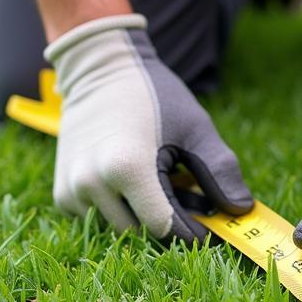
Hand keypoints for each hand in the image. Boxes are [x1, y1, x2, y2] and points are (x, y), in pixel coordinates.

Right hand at [45, 15, 252, 239]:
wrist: (100, 68)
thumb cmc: (155, 96)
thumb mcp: (196, 129)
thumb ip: (220, 172)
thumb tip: (240, 211)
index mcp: (127, 168)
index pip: (165, 227)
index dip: (193, 233)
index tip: (211, 226)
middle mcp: (92, 184)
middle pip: (143, 232)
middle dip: (170, 222)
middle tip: (186, 190)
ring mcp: (72, 191)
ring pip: (121, 230)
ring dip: (144, 217)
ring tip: (160, 181)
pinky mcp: (61, 195)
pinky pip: (98, 220)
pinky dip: (119, 210)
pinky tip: (130, 182)